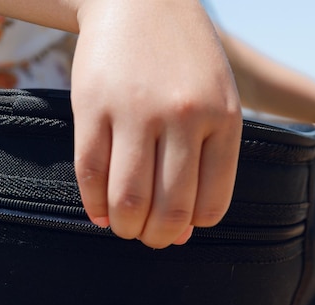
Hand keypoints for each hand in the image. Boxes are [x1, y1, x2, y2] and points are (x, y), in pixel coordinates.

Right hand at [71, 0, 241, 247]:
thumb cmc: (185, 57)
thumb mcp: (218, 98)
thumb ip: (210, 160)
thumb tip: (187, 230)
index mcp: (223, 118)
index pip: (212, 203)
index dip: (192, 228)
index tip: (177, 229)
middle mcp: (183, 117)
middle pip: (170, 209)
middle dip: (158, 238)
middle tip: (149, 238)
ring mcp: (136, 110)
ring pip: (128, 198)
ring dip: (125, 228)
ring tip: (124, 228)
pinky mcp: (93, 105)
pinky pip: (91, 172)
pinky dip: (93, 204)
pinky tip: (99, 213)